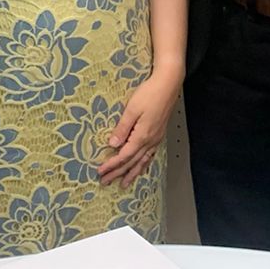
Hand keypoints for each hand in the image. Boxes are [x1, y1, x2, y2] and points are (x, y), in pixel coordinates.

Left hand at [99, 69, 181, 187]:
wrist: (168, 84)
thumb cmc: (150, 94)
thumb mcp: (131, 109)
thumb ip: (122, 128)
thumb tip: (112, 144)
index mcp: (142, 136)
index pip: (124, 156)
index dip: (112, 165)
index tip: (101, 171)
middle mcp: (150, 141)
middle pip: (132, 162)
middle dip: (118, 173)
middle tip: (106, 182)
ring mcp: (156, 138)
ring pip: (142, 162)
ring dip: (132, 173)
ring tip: (124, 183)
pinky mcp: (159, 134)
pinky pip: (150, 155)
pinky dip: (144, 164)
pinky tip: (141, 167)